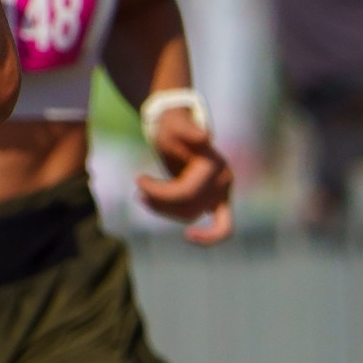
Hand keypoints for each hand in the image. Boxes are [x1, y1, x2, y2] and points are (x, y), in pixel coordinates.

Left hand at [136, 109, 234, 245]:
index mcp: (214, 165)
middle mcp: (224, 181)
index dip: (159, 192)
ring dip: (166, 210)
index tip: (138, 179)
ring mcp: (223, 193)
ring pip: (192, 216)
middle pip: (188, 207)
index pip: (185, 192)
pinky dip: (206, 236)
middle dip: (159, 201)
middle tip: (139, 189)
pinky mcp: (219, 202)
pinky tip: (191, 237)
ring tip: (144, 195)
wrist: (180, 131)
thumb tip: (203, 136)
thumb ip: (186, 128)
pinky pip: (221, 227)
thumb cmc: (174, 127)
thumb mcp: (175, 125)